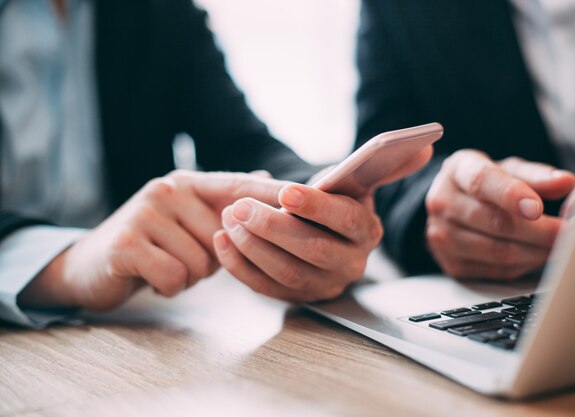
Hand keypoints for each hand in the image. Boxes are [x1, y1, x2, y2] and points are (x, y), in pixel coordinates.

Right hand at [18, 171, 286, 310]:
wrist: (92, 265)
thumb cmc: (154, 245)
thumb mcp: (190, 220)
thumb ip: (225, 204)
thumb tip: (266, 177)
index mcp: (190, 182)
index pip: (242, 186)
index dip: (276, 193)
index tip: (312, 196)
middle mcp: (170, 188)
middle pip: (226, 238)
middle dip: (213, 260)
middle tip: (183, 256)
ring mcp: (146, 212)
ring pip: (204, 261)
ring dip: (190, 276)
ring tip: (166, 264)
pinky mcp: (128, 243)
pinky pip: (177, 276)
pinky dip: (169, 286)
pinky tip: (152, 277)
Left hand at [212, 145, 433, 301]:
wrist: (323, 232)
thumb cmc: (336, 202)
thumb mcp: (358, 182)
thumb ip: (387, 164)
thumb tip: (425, 145)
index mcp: (367, 232)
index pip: (345, 221)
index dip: (316, 207)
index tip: (285, 191)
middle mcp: (350, 265)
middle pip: (312, 251)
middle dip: (273, 228)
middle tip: (240, 207)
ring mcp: (323, 286)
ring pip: (286, 272)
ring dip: (252, 246)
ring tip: (228, 218)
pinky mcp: (296, 298)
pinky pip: (265, 288)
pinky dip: (240, 266)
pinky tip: (223, 240)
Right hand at [425, 150, 574, 279]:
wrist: (450, 206)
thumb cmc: (485, 185)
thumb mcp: (507, 169)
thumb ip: (536, 175)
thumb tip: (566, 182)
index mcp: (457, 170)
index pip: (481, 182)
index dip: (511, 195)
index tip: (537, 208)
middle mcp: (443, 202)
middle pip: (494, 221)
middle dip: (538, 230)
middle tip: (568, 232)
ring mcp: (442, 235)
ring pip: (496, 251)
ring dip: (535, 251)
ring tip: (558, 245)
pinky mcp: (451, 263)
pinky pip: (496, 269)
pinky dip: (523, 264)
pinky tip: (537, 254)